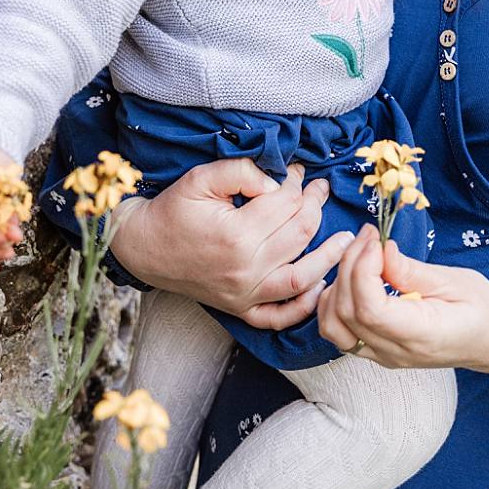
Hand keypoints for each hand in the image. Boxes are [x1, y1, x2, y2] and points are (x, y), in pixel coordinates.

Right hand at [109, 161, 348, 327]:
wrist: (142, 247)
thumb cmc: (171, 210)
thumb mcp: (200, 178)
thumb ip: (241, 172)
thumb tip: (277, 182)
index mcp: (236, 234)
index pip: (285, 204)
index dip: (297, 183)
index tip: (299, 171)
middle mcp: (246, 269)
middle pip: (299, 235)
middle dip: (315, 207)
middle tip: (319, 190)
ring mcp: (245, 294)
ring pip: (302, 277)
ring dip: (328, 256)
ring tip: (346, 240)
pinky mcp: (240, 309)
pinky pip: (279, 316)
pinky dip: (303, 306)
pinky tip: (319, 286)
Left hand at [316, 226, 488, 378]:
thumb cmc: (483, 308)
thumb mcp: (454, 281)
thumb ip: (410, 270)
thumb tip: (377, 249)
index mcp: (422, 336)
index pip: (370, 310)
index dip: (362, 270)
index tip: (374, 240)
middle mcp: (397, 353)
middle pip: (346, 313)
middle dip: (348, 266)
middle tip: (367, 236)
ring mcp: (383, 357)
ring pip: (333, 326)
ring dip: (336, 285)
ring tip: (359, 255)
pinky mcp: (376, 351)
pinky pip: (338, 331)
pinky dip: (334, 302)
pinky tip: (352, 277)